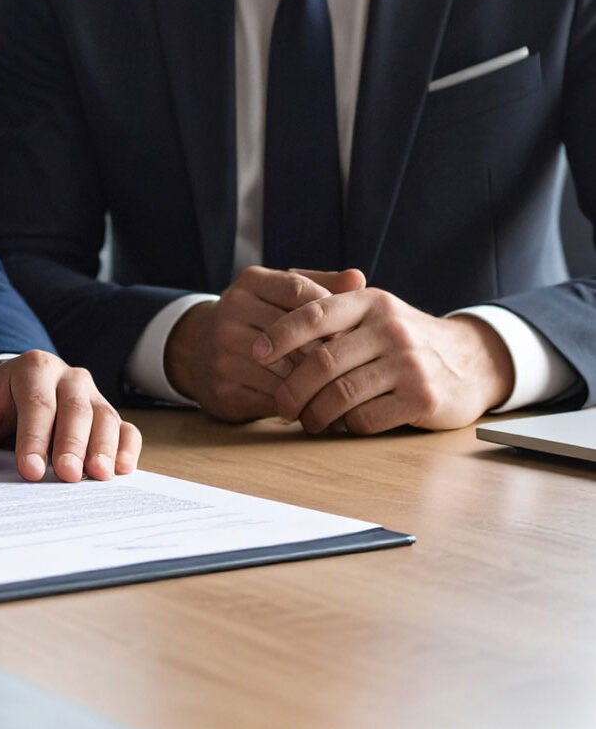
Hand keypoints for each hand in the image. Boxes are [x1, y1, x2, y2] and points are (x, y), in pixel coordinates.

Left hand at [0, 350, 140, 482]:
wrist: (14, 391)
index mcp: (33, 368)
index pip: (37, 403)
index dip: (35, 438)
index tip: (31, 470)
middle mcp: (69, 377)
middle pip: (75, 409)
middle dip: (72, 444)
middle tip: (67, 475)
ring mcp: (92, 395)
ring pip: (105, 417)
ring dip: (104, 448)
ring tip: (98, 476)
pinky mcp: (107, 414)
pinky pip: (126, 429)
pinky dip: (127, 449)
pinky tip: (122, 470)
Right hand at [163, 266, 365, 420]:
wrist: (196, 352)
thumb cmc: (256, 318)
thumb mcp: (280, 293)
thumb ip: (320, 284)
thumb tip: (358, 278)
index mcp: (249, 284)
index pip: (298, 291)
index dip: (330, 314)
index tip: (351, 330)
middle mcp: (230, 313)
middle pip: (295, 335)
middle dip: (326, 352)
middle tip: (352, 365)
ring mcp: (223, 352)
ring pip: (287, 370)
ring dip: (315, 382)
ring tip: (338, 387)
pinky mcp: (224, 389)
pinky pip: (274, 399)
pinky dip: (299, 404)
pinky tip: (313, 403)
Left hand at [253, 289, 514, 433]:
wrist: (473, 361)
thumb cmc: (406, 340)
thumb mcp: (375, 313)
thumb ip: (333, 313)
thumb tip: (270, 326)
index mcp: (371, 302)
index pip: (314, 314)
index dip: (279, 335)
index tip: (255, 352)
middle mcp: (390, 328)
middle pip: (321, 362)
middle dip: (292, 390)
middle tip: (281, 406)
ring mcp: (409, 363)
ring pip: (340, 395)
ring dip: (315, 414)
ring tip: (306, 421)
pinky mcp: (422, 397)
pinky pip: (365, 419)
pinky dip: (346, 426)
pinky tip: (342, 425)